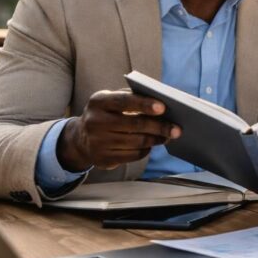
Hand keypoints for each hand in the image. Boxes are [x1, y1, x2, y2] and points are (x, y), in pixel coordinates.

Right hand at [57, 90, 180, 172]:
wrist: (80, 139)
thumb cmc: (107, 114)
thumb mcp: (112, 101)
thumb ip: (133, 98)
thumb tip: (164, 107)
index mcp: (98, 101)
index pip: (124, 101)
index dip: (144, 104)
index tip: (163, 108)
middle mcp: (95, 121)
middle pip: (134, 124)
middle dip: (159, 127)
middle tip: (177, 129)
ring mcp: (97, 141)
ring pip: (137, 141)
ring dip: (156, 139)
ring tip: (168, 136)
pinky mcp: (103, 158)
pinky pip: (133, 155)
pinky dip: (146, 149)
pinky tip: (152, 145)